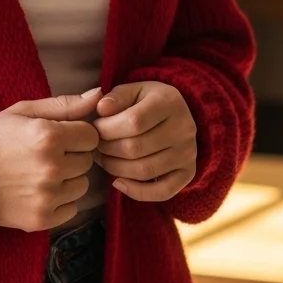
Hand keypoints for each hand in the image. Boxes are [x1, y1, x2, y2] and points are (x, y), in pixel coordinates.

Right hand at [0, 88, 101, 232]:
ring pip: (82, 186)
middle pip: (87, 161)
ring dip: (68, 178)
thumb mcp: (25, 111)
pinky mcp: (41, 219)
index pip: (91, 137)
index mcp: (48, 136)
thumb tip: (99, 95)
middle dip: (72, 155)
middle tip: (46, 153)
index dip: (76, 134)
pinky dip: (60, 201)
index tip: (60, 135)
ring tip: (41, 172)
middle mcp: (51, 168)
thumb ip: (65, 104)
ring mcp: (47, 197)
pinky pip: (72, 209)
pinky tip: (38, 190)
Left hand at [91, 81, 196, 201]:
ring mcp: (188, 154)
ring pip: (145, 170)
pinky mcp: (188, 173)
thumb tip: (102, 109)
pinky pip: (162, 191)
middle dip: (107, 149)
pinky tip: (118, 182)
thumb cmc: (146, 101)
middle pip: (136, 148)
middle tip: (95, 145)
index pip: (134, 121)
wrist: (176, 115)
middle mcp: (183, 129)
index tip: (94, 127)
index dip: (107, 128)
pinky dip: (136, 192)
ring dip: (115, 169)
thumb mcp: (133, 90)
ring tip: (103, 159)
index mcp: (169, 102)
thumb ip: (116, 97)